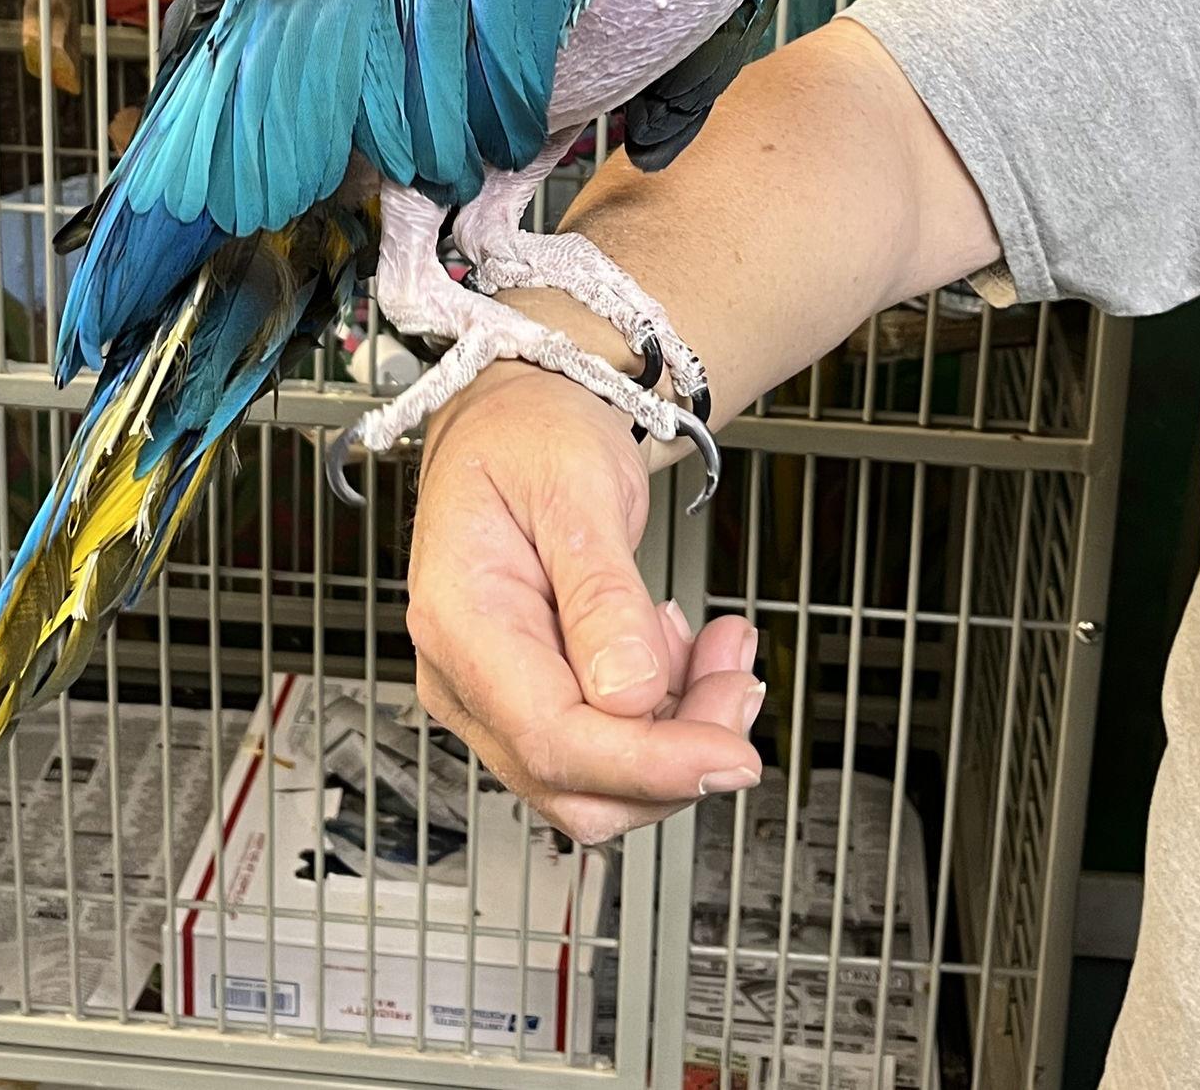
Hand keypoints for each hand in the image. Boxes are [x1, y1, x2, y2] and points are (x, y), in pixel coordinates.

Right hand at [408, 364, 763, 842]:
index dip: (649, 763)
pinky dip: (666, 716)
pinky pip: (606, 746)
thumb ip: (602, 594)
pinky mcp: (530, 698)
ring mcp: (494, 695)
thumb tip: (632, 696)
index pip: (552, 738)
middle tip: (738, 676)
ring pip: (598, 780)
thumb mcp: (576, 487)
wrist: (517, 416)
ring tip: (722, 649)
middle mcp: (464, 676)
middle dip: (678, 752)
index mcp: (461, 620)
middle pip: (576, 783)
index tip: (732, 754)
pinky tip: (685, 650)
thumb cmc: (531, 434)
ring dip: (681, 732)